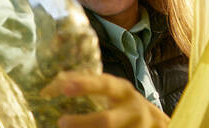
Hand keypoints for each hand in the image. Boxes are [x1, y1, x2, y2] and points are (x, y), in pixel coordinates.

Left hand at [41, 71, 169, 127]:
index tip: (65, 87)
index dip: (86, 85)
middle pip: (107, 121)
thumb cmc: (123, 102)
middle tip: (61, 121)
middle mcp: (131, 110)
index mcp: (123, 91)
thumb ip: (89, 85)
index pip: (105, 85)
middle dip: (82, 123)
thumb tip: (54, 84)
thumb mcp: (113, 90)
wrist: (154, 122)